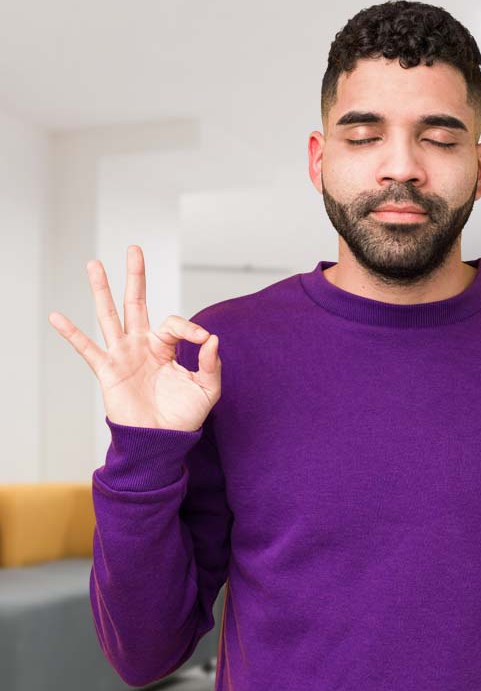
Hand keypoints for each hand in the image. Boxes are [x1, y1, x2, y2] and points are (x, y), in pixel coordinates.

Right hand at [48, 245, 220, 431]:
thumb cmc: (183, 416)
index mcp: (165, 347)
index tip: (203, 340)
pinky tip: (57, 316)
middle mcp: (142, 345)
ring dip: (102, 290)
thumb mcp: (207, 389)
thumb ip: (211, 364)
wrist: (162, 441)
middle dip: (135, 276)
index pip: (174, 323)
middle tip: (134, 248)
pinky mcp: (108, 371)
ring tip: (94, 264)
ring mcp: (123, 355)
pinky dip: (71, 333)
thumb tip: (213, 339)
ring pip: (110, 316)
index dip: (190, 329)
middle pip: (136, 303)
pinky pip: (87, 349)